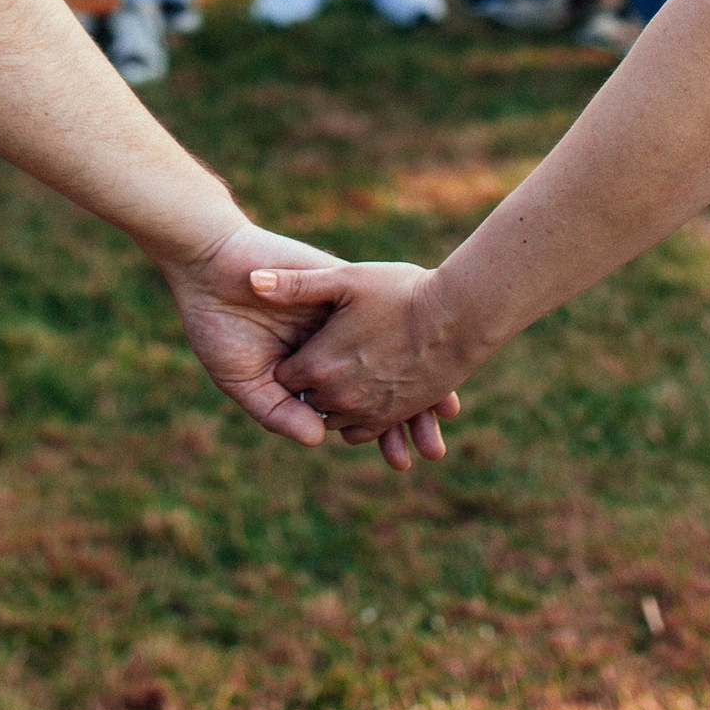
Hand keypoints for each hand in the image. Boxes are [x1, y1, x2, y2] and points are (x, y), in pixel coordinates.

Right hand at [167, 227, 458, 470]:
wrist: (207, 266)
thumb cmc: (217, 325)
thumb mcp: (243, 379)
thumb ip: (278, 411)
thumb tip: (318, 440)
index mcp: (307, 370)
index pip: (350, 406)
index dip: (375, 431)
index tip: (401, 459)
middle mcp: (330, 344)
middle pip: (377, 384)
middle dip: (404, 417)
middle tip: (432, 450)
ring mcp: (337, 316)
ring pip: (387, 352)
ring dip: (414, 384)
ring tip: (443, 415)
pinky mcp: (340, 285)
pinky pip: (380, 313)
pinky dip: (406, 335)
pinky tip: (428, 355)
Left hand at [253, 258, 470, 442]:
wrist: (457, 316)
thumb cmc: (400, 291)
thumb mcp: (345, 278)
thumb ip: (295, 284)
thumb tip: (252, 280)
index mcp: (319, 365)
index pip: (285, 376)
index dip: (290, 358)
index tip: (299, 338)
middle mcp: (339, 398)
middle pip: (306, 400)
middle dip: (309, 383)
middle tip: (322, 352)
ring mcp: (368, 412)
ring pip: (333, 419)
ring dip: (333, 402)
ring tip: (345, 372)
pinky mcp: (394, 416)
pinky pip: (361, 431)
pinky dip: (357, 418)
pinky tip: (363, 394)